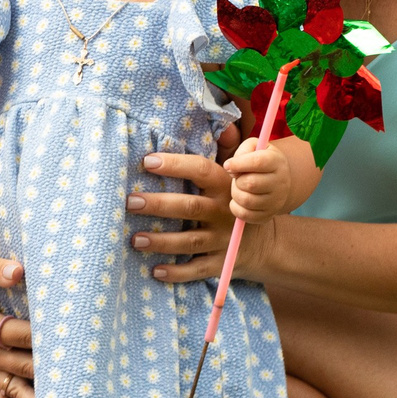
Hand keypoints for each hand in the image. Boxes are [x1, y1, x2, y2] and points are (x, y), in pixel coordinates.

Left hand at [127, 150, 269, 284]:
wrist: (265, 243)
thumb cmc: (234, 202)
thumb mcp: (235, 176)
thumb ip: (225, 151)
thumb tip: (225, 124)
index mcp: (224, 186)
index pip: (200, 170)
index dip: (175, 165)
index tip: (147, 161)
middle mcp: (224, 212)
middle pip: (190, 206)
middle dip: (159, 204)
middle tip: (130, 202)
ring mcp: (222, 240)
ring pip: (189, 241)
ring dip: (161, 241)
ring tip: (134, 239)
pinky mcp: (220, 263)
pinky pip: (196, 270)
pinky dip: (176, 273)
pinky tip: (155, 271)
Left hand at [225, 136, 294, 221]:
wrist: (277, 181)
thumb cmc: (260, 161)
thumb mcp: (254, 148)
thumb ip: (242, 152)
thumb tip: (230, 168)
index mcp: (277, 162)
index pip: (258, 162)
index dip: (239, 164)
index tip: (227, 165)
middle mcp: (280, 182)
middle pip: (251, 183)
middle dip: (237, 180)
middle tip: (238, 178)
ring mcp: (276, 201)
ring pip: (247, 200)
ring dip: (236, 193)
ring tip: (239, 188)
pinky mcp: (268, 215)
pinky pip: (245, 215)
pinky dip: (236, 207)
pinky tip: (239, 199)